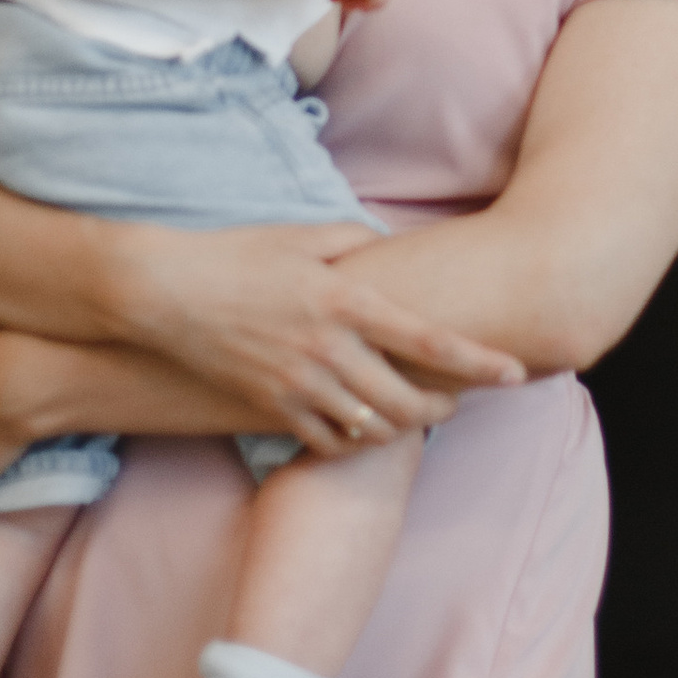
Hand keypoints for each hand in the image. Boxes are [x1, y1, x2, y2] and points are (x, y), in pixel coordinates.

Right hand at [107, 219, 525, 448]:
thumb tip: (388, 249)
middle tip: (453, 403)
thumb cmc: (234, 255)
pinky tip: (356, 426)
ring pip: (373, 428)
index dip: (479, 362)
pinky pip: (327, 441)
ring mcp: (299, 384)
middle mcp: (329, 349)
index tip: (515, 372)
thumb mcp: (301, 235)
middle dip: (443, 408)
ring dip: (400, 426)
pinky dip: (350, 440)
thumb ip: (354, 240)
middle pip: (409, 401)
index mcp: (345, 301)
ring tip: (409, 414)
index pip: (429, 340)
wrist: (162, 294)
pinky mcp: (271, 408)